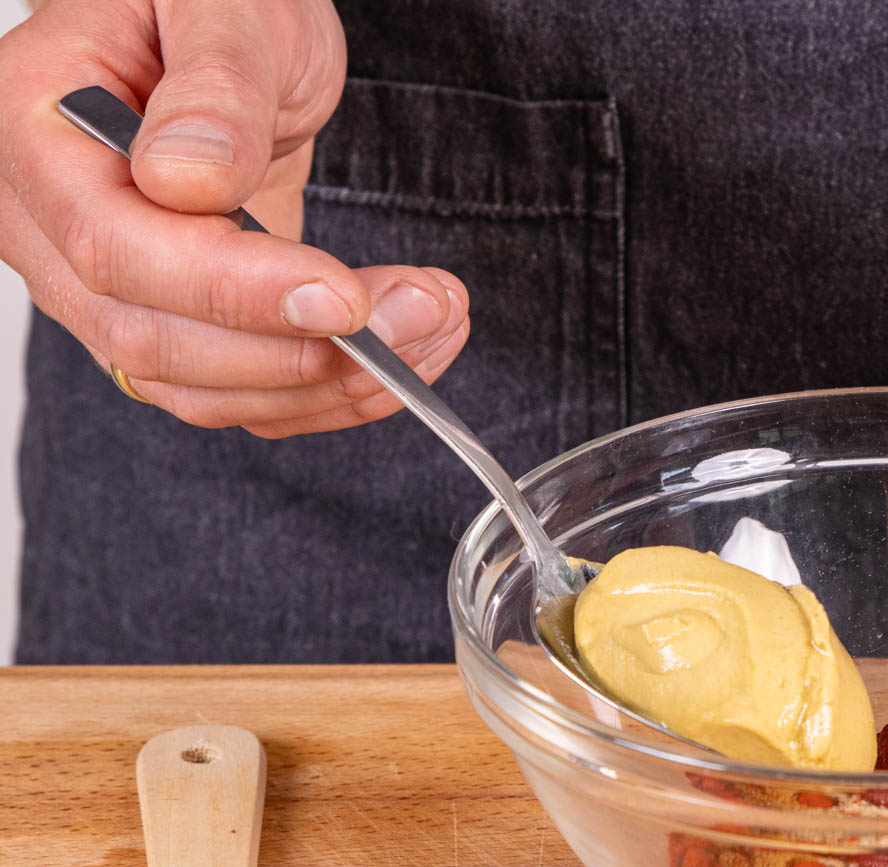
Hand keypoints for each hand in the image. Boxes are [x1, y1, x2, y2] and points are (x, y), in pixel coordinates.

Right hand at [0, 0, 469, 436]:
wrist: (228, 32)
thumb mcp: (223, 5)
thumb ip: (211, 86)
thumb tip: (184, 178)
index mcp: (38, 131)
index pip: (118, 248)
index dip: (235, 291)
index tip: (345, 298)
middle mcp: (50, 224)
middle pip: (155, 340)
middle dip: (303, 350)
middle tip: (424, 310)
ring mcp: (107, 285)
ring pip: (202, 388)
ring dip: (330, 383)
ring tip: (434, 325)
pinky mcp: (176, 320)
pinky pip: (239, 391)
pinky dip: (327, 392)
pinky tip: (407, 355)